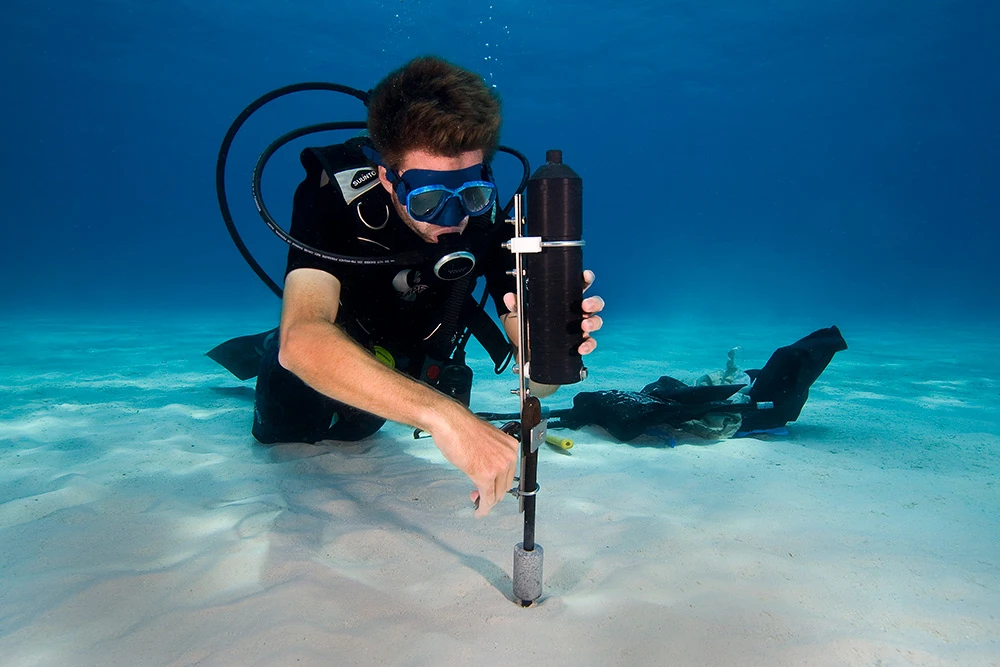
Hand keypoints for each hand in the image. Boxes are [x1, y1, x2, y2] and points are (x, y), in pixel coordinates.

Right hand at [428, 403, 518, 517]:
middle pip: (505, 486)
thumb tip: (489, 470)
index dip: (498, 484)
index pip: (510, 473)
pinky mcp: (485, 476)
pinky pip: (487, 498)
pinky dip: (483, 508)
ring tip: (476, 500)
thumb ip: (492, 455)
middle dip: (492, 493)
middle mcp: (508, 456)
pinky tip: (478, 511)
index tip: (490, 488)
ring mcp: (498, 466)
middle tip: (478, 493)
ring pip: (496, 494)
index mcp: (510, 446)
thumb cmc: (462, 428)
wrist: (450, 422)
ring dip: (487, 501)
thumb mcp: (486, 441)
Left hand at [502, 269, 604, 355]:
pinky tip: (581, 347)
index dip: (586, 278)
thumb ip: (516, 305)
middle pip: (594, 302)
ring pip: (596, 320)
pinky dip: (589, 344)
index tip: (585, 276)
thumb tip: (509, 297)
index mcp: (565, 299)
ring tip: (584, 326)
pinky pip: (591, 342)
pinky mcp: (581, 343)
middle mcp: (576, 312)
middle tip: (584, 305)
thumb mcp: (521, 315)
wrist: (530, 353)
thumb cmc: (531, 329)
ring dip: (593, 322)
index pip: (580, 285)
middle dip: (593, 302)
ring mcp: (580, 327)